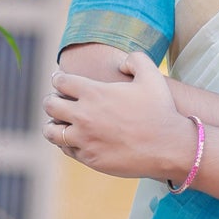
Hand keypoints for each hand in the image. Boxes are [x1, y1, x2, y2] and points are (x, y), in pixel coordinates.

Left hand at [43, 51, 197, 181]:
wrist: (168, 147)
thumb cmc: (160, 110)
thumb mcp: (152, 76)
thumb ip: (135, 59)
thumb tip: (120, 63)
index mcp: (94, 92)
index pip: (60, 81)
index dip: (59, 79)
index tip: (60, 80)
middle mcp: (84, 115)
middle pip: (50, 105)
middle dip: (51, 100)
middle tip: (55, 100)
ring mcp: (85, 139)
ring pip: (52, 131)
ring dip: (52, 125)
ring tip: (56, 123)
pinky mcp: (89, 158)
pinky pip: (66, 149)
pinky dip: (66, 143)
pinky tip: (73, 139)